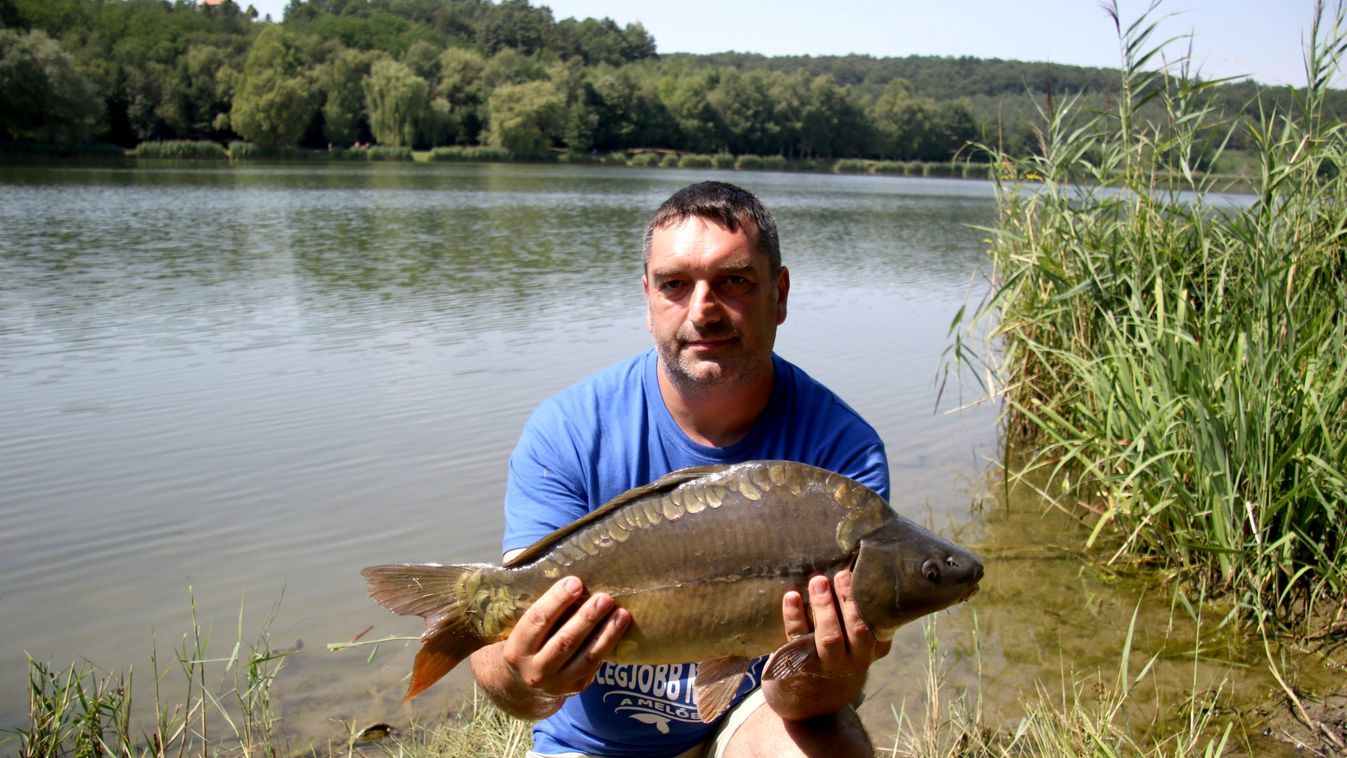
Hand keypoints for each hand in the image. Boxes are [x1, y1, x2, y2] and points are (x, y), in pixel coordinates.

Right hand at [501, 576, 630, 697]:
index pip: (538, 620)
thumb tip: (575, 582)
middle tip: (605, 598)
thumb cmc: (526, 643)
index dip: (557, 600)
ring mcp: (556, 683)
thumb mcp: (523, 630)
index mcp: (516, 649)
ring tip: (622, 614)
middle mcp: (535, 670)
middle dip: (587, 618)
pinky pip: (594, 666)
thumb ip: (543, 612)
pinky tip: (620, 629)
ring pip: (586, 658)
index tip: (576, 582)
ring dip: (607, 634)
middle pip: (565, 641)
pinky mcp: (575, 688)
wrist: (521, 683)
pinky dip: (608, 646)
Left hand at [782, 570, 891, 677]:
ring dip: (824, 607)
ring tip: (818, 581)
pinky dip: (794, 616)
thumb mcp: (858, 646)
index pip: (876, 625)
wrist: (813, 704)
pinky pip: (796, 638)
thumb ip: (863, 620)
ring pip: (829, 637)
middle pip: (857, 630)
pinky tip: (791, 597)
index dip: (873, 602)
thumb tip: (863, 572)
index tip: (868, 575)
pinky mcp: (799, 664)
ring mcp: (826, 663)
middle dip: (849, 601)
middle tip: (842, 574)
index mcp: (870, 649)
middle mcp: (853, 659)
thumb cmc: (839, 658)